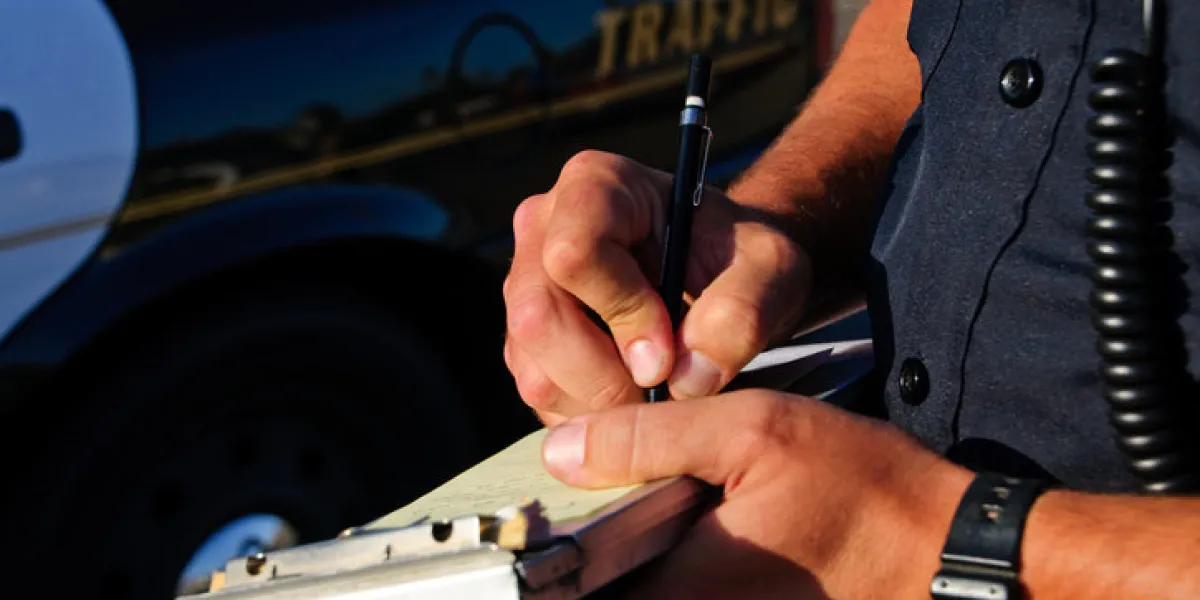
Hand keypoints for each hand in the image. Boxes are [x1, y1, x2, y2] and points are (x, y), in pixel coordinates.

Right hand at [503, 150, 810, 424]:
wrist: (724, 277)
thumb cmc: (742, 259)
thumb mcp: (771, 271)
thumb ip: (742, 313)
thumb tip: (687, 378)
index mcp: (595, 185)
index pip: (575, 253)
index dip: (622, 312)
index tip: (671, 350)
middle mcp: (542, 227)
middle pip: (539, 318)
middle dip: (606, 376)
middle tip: (665, 392)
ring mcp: (526, 286)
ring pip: (535, 370)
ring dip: (600, 406)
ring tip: (658, 396)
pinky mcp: (524, 341)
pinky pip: (539, 397)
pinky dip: (591, 419)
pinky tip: (635, 400)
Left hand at [539, 389, 972, 598]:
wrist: (949, 550)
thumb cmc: (866, 491)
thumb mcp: (755, 432)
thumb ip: (650, 438)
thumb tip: (561, 448)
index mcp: (682, 590)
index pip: (571, 593)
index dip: (542, 560)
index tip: (521, 532)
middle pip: (601, 596)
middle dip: (579, 556)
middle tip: (574, 502)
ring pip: (640, 592)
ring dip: (619, 558)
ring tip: (617, 504)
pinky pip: (678, 593)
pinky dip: (659, 563)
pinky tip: (674, 519)